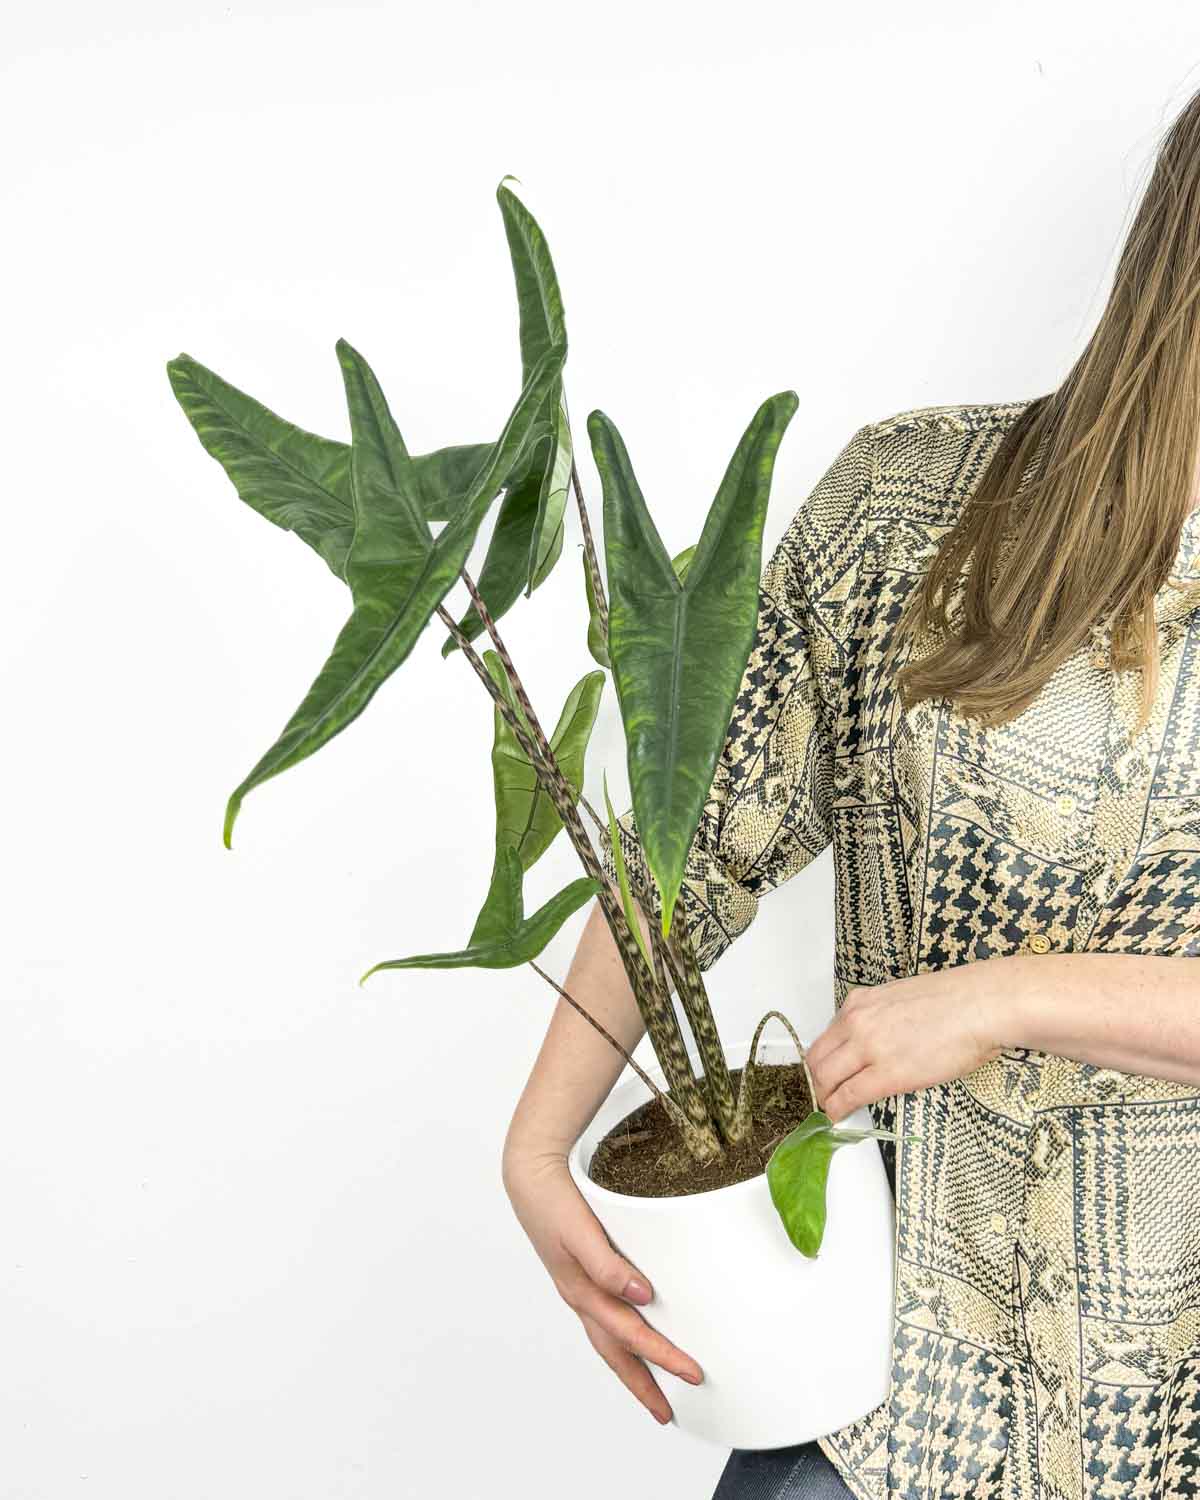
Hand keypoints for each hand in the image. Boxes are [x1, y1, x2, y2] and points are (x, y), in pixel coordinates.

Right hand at [501, 1142, 703, 1423]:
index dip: (660, 1357)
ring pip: (608, 1338)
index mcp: (582, 1291)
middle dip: (642, 1383)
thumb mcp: (579, 1231)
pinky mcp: (580, 1271)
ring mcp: (578, 1286)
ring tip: (653, 1388)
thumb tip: (641, 1295)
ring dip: (631, 1365)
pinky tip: (635, 1329)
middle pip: (615, 1351)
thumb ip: (607, 1264)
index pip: (629, 1336)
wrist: (529, 1173)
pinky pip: (604, 1316)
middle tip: (668, 1413)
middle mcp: (580, 1295)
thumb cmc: (554, 1201)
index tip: (691, 1374)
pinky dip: (621, 1335)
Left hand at [804, 960, 1009, 1122]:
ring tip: (830, 1109)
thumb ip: (880, 1016)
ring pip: (825, 1079)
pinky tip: (838, 1117)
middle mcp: (856, 1022)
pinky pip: (848, 1096)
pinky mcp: (886, 1074)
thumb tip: (877, 1038)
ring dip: (824, 1098)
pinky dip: (836, 1110)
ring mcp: (868, 1047)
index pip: (825, 1037)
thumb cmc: (955, 1001)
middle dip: (817, 1081)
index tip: (826, 1073)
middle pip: (817, 1059)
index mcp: (860, 1003)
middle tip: (823, 1095)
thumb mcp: (901, 997)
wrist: (980, 1005)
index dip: (822, 1061)